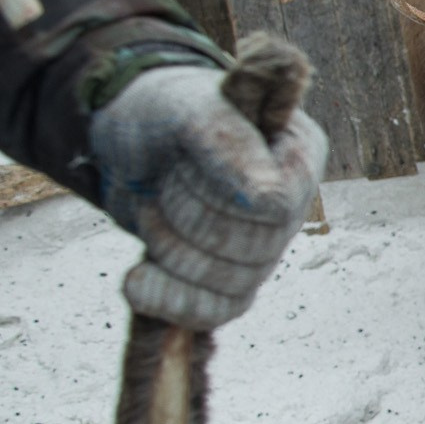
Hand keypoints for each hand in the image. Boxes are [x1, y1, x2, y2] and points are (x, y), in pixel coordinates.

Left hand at [90, 65, 327, 328]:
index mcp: (297, 157)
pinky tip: (139, 281)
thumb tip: (267, 196)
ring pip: (232, 287)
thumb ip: (230, 145)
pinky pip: (214, 312)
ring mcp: (263, 248)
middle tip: (161, 186)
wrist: (127, 137)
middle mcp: (290, 206)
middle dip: (187, 224)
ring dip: (172, 254)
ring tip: (150, 212)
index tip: (182, 162)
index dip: (219, 199)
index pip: (275, 207)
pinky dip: (170, 300)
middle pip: (253, 254)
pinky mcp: (230, 280)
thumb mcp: (189, 111)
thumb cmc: (164, 112)